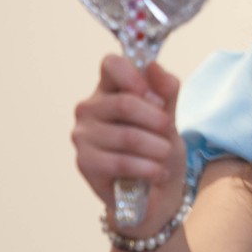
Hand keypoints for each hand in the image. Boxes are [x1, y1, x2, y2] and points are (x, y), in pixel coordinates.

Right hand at [71, 55, 186, 220]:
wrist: (158, 187)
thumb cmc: (159, 145)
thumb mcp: (169, 114)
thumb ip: (166, 90)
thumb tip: (153, 67)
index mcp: (108, 88)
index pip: (111, 64)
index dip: (135, 77)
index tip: (155, 97)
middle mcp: (88, 109)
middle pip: (125, 103)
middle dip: (157, 121)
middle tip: (168, 133)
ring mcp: (82, 136)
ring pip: (127, 136)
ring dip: (157, 149)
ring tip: (164, 156)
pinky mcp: (85, 164)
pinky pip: (121, 162)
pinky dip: (148, 168)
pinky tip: (157, 172)